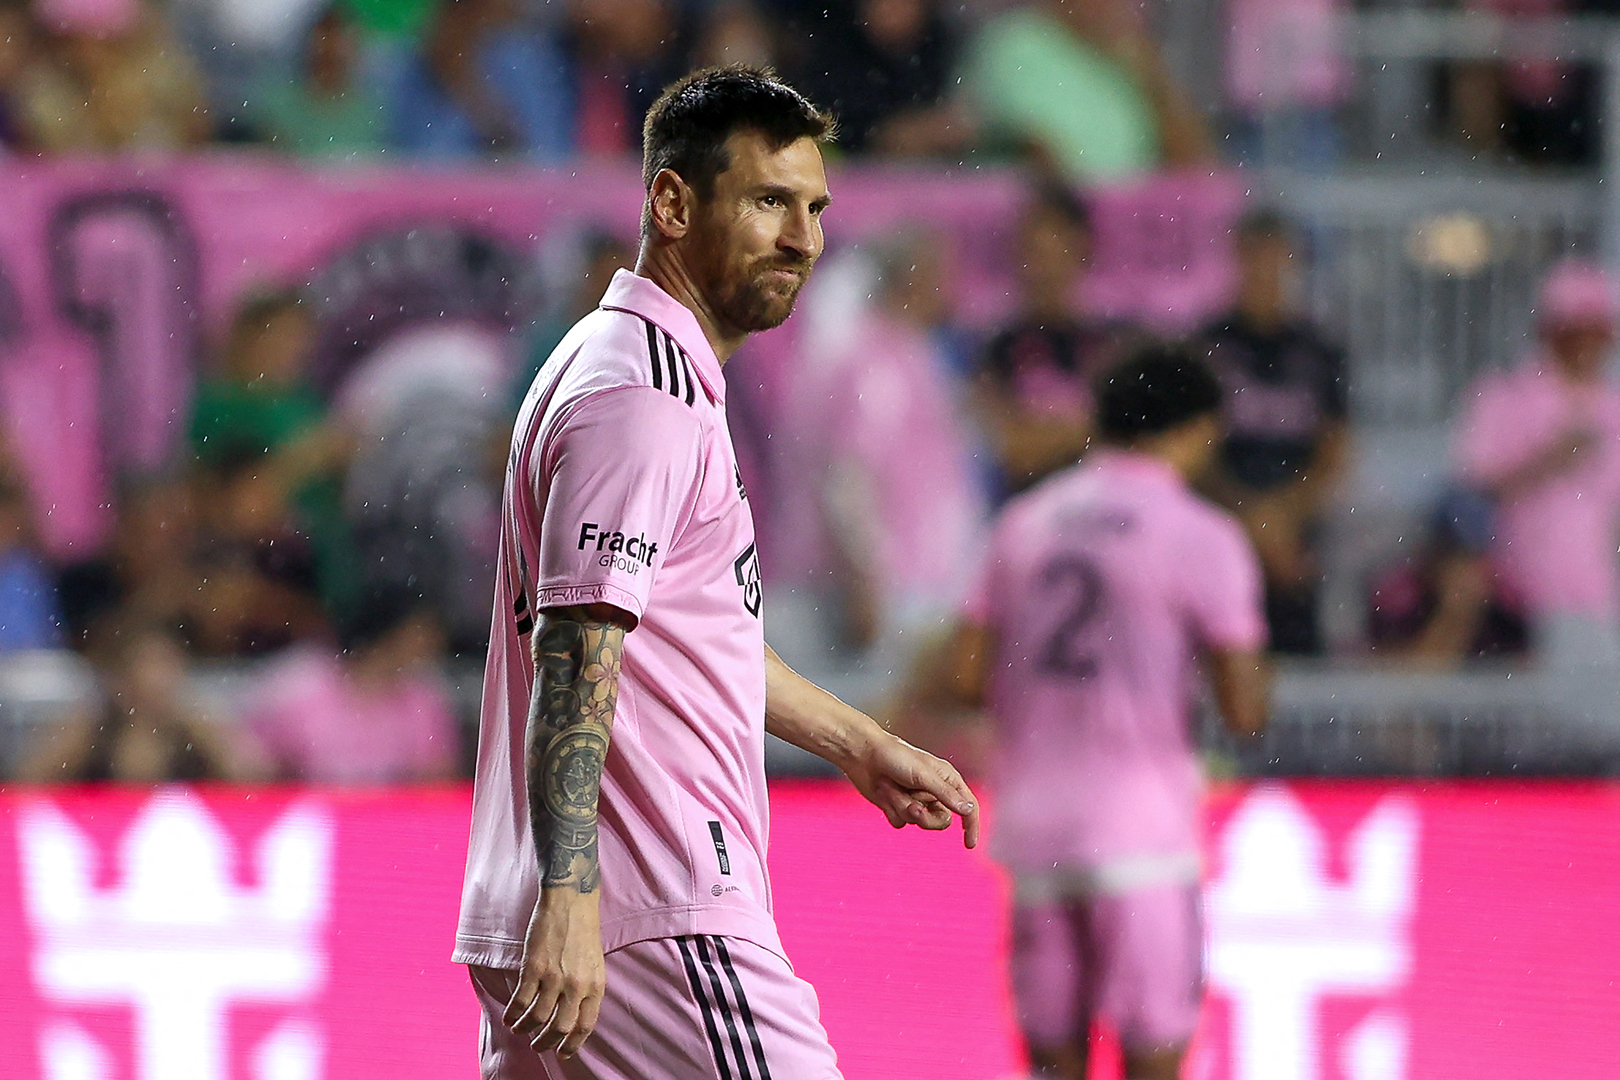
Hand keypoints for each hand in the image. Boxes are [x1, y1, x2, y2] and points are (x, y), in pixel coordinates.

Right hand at [504, 890, 605, 1058]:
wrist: (571, 901)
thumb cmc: (584, 932)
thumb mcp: (595, 965)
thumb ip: (587, 990)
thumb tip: (574, 1018)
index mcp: (596, 986)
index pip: (585, 1026)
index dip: (572, 1045)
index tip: (562, 1053)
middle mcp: (577, 985)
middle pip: (560, 1028)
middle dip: (546, 1042)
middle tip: (538, 1045)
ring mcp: (555, 977)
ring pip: (538, 1018)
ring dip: (526, 1029)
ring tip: (520, 1030)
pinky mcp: (534, 968)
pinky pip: (521, 1001)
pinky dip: (513, 1015)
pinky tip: (509, 1018)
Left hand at [842, 730, 980, 848]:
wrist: (862, 755)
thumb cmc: (895, 757)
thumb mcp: (924, 776)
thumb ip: (946, 794)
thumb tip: (968, 810)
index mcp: (946, 779)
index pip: (967, 806)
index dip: (971, 825)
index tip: (969, 845)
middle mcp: (933, 791)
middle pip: (941, 821)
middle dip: (925, 818)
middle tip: (913, 808)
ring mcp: (915, 800)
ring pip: (918, 822)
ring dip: (903, 808)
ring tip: (891, 790)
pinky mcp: (897, 806)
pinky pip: (900, 822)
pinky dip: (891, 810)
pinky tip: (883, 793)